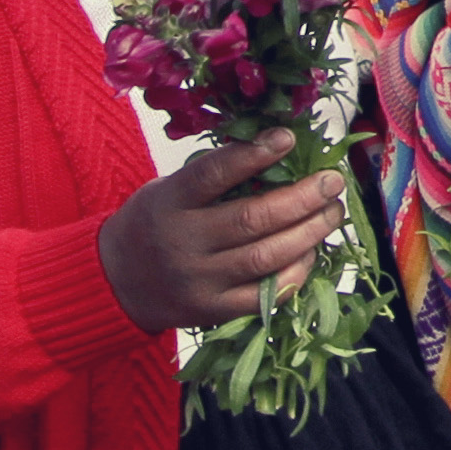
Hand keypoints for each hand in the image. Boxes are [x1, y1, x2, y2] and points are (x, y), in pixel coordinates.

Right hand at [96, 132, 348, 334]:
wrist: (117, 282)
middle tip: (332, 182)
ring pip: (265, 257)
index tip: (288, 139)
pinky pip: (265, 295)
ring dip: (309, 233)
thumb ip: (214, 176)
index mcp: (168, 202)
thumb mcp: (169, 189)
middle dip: (302, 198)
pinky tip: (312, 252)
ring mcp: (199, 281)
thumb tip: (280, 151)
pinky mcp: (214, 310)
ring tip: (332, 213)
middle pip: (251, 219)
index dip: (253, 155)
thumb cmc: (155, 223)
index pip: (213, 174)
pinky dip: (296, 273)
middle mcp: (183, 243)